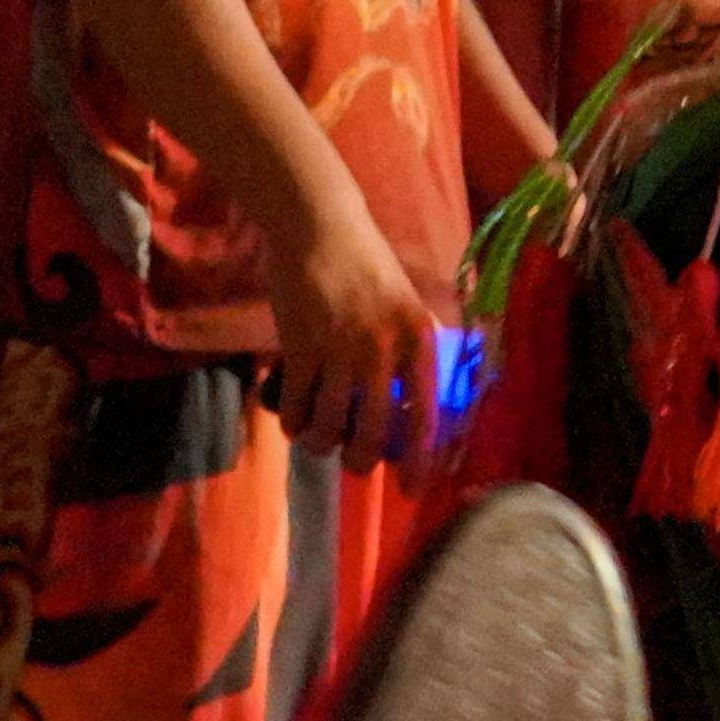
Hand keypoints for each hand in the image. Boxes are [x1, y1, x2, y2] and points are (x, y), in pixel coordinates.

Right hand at [260, 168, 459, 456]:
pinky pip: (296, 409)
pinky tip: (294, 419)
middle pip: (372, 436)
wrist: (321, 229)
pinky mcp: (300, 347)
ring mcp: (340, 349)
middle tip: (354, 458)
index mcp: (419, 339)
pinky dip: (293, 423)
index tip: (412, 491)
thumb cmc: (370, 268)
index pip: (426, 416)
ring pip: (329, 429)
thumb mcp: (408, 306)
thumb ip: (413, 353)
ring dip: (321, 443)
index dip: (421, 463)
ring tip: (318, 437)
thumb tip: (418, 411)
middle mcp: (383, 349)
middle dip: (360, 460)